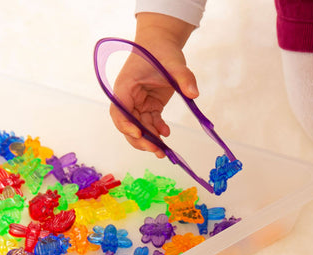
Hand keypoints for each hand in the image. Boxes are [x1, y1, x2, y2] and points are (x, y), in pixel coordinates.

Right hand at [110, 14, 198, 156]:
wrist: (161, 45)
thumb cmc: (162, 51)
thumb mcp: (174, 62)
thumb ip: (184, 77)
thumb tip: (194, 93)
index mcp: (125, 86)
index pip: (119, 110)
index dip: (126, 124)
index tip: (139, 133)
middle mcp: (127, 97)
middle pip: (127, 124)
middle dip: (140, 139)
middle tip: (156, 150)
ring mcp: (137, 103)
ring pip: (139, 128)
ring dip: (150, 140)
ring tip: (163, 152)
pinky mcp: (148, 106)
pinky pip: (150, 123)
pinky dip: (158, 130)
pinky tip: (167, 132)